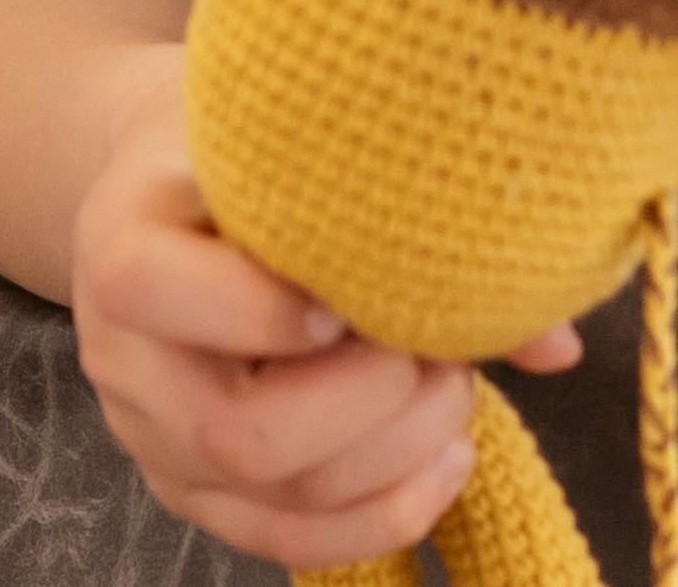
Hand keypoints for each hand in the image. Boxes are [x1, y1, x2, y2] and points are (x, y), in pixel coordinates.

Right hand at [67, 64, 576, 565]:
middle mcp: (122, 357)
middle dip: (370, 399)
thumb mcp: (296, 136)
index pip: (153, 291)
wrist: (176, 184)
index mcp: (120, 241)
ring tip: (453, 385)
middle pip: (238, 429)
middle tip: (433, 344)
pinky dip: (386, 513)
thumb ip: (400, 211)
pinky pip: (290, 541)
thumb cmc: (251, 143)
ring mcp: (156, 436)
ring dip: (397, 452)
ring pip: (280, 495)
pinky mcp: (198, 489)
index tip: (352, 287)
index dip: (264, 306)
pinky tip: (448, 459)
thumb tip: (556, 346)